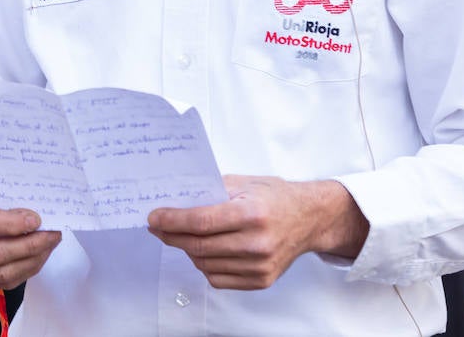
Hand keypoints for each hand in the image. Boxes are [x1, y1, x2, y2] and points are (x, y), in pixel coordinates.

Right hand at [0, 175, 61, 289]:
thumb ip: (7, 193)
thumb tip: (41, 207)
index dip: (11, 224)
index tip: (36, 220)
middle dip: (29, 246)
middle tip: (52, 234)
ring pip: (1, 273)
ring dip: (32, 261)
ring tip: (49, 245)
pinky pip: (3, 283)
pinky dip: (26, 270)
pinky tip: (39, 255)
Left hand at [147, 175, 367, 289]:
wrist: (309, 219)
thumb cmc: (275, 197)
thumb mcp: (244, 183)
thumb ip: (211, 190)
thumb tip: (176, 200)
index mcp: (252, 213)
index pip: (201, 222)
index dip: (172, 221)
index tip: (154, 217)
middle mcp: (257, 243)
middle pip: (199, 245)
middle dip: (171, 236)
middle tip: (158, 227)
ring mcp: (260, 266)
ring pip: (205, 264)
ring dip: (187, 250)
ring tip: (180, 236)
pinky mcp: (261, 280)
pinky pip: (218, 279)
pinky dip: (204, 265)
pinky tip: (203, 251)